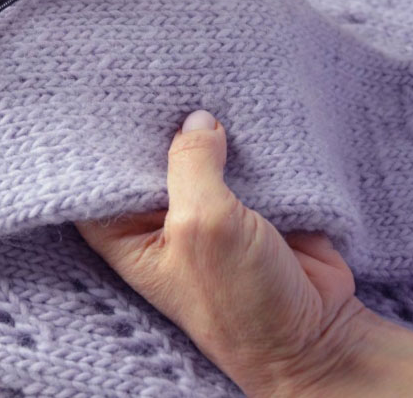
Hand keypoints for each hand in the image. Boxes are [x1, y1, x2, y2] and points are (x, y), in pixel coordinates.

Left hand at [76, 110, 412, 396]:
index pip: (96, 180)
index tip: (102, 97)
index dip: (98, 142)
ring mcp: (203, 210)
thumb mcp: (203, 225)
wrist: (316, 336)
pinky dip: (240, 140)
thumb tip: (197, 119)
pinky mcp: (246, 204)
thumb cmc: (239, 301)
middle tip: (155, 76)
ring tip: (193, 77)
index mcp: (126, 234)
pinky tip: (236, 103)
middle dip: (155, 125)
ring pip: (193, 156)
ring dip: (201, 129)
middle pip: (147, 159)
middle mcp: (158, 220)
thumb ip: (192, 165)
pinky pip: (236, 161)